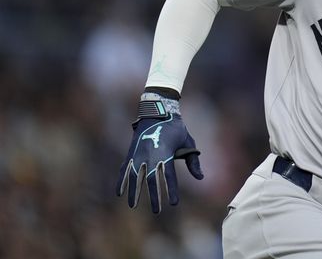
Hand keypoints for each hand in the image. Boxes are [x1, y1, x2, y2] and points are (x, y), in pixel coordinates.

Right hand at [116, 95, 202, 213]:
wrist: (157, 111)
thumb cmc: (175, 127)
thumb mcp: (188, 141)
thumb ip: (193, 161)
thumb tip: (200, 178)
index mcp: (166, 153)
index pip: (169, 177)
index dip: (171, 190)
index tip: (173, 203)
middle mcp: (150, 155)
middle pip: (151, 181)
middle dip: (154, 197)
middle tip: (157, 211)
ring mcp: (139, 154)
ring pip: (135, 177)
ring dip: (134, 192)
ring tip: (133, 206)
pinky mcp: (131, 152)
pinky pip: (124, 169)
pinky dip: (121, 181)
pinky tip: (119, 193)